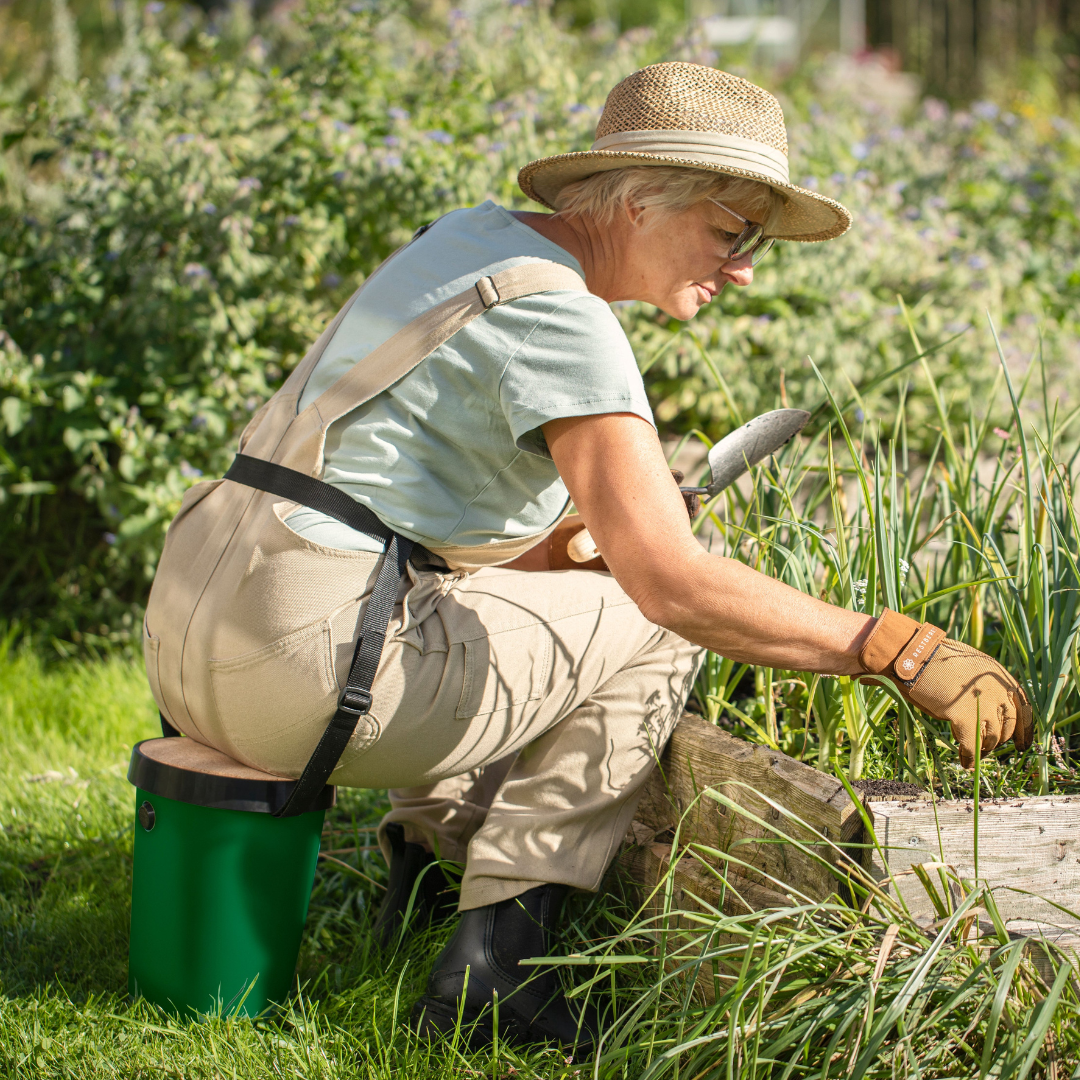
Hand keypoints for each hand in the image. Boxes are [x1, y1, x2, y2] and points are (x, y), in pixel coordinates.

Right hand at [858, 609, 1032, 768]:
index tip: (1022, 745)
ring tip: (976, 756)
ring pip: (991, 738)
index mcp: (1001, 677)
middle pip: (1008, 726)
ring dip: (984, 750)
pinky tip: (964, 762)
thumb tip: (987, 706)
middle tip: (990, 749)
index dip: (1025, 730)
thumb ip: (985, 685)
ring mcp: (983, 705)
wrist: (915, 657)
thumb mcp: (971, 666)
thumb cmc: (935, 658)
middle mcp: (998, 691)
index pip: (1024, 709)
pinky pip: (971, 745)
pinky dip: (969, 756)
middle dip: (1000, 741)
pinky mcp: (964, 717)